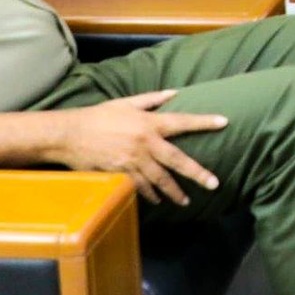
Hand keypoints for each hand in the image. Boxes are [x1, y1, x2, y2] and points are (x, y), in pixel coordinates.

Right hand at [53, 90, 225, 205]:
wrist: (70, 134)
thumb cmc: (98, 116)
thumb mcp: (126, 103)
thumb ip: (152, 99)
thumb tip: (174, 93)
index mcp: (148, 123)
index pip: (182, 121)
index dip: (204, 121)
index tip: (224, 122)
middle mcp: (145, 143)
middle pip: (177, 160)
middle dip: (197, 173)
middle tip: (214, 184)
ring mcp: (133, 161)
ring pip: (160, 179)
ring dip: (173, 192)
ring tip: (185, 201)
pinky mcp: (121, 174)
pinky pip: (140, 187)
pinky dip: (150, 194)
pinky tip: (157, 200)